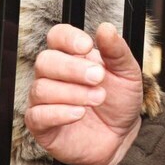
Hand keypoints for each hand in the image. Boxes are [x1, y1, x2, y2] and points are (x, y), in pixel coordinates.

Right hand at [25, 22, 143, 164]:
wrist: (122, 136)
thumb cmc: (119, 101)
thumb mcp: (127, 73)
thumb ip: (117, 51)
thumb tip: (106, 28)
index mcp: (71, 56)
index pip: (56, 36)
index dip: (68, 38)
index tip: (87, 46)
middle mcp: (53, 75)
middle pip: (45, 61)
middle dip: (72, 68)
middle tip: (98, 78)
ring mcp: (44, 100)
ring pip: (42, 88)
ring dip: (72, 92)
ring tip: (98, 98)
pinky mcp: (41, 126)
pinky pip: (37, 115)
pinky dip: (59, 112)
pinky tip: (80, 113)